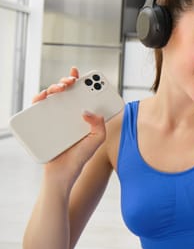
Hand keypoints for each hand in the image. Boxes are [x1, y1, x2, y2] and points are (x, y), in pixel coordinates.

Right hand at [35, 67, 106, 188]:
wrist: (62, 172)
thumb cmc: (80, 156)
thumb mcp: (96, 140)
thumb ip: (99, 125)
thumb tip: (89, 110)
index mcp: (84, 116)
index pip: (85, 96)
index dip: (87, 84)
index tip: (89, 76)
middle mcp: (70, 114)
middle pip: (68, 92)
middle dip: (70, 82)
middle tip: (73, 81)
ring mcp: (56, 118)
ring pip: (53, 97)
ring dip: (55, 87)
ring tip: (61, 88)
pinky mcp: (42, 123)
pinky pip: (38, 108)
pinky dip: (39, 98)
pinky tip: (44, 96)